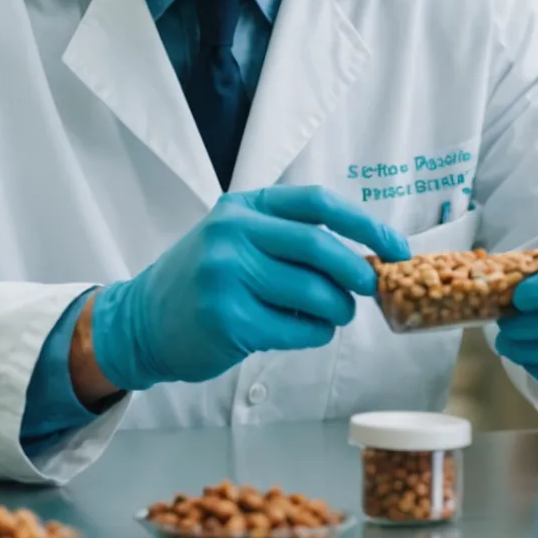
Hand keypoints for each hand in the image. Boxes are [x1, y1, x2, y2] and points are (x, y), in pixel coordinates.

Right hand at [88, 186, 410, 391]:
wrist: (141, 321)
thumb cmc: (204, 280)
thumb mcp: (236, 239)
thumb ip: (289, 239)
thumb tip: (365, 259)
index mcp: (243, 208)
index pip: (317, 204)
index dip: (365, 225)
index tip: (396, 248)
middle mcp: (232, 235)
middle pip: (320, 247)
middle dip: (357, 272)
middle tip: (370, 288)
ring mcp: (227, 277)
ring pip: (315, 293)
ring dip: (338, 309)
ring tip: (333, 314)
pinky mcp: (229, 320)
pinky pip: (299, 329)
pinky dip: (315, 333)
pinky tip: (304, 330)